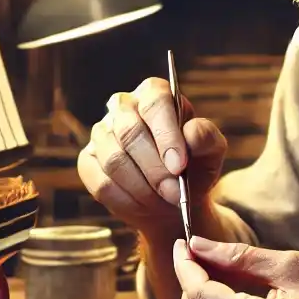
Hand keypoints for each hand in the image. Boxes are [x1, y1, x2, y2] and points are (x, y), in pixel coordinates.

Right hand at [78, 77, 226, 238]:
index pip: (155, 103)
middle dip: (155, 169)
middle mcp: (123, 107)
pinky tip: (144, 204)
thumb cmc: (194, 167)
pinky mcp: (88, 162)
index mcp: (154, 94)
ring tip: (164, 200)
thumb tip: (192, 132)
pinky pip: (101, 183)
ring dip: (143, 188)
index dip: (166, 135)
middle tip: (175, 193)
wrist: (174, 198)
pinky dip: (127, 200)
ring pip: (114, 160)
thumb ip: (206, 138)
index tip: (179, 165)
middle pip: (129, 132)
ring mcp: (101, 134)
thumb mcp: (211, 152)